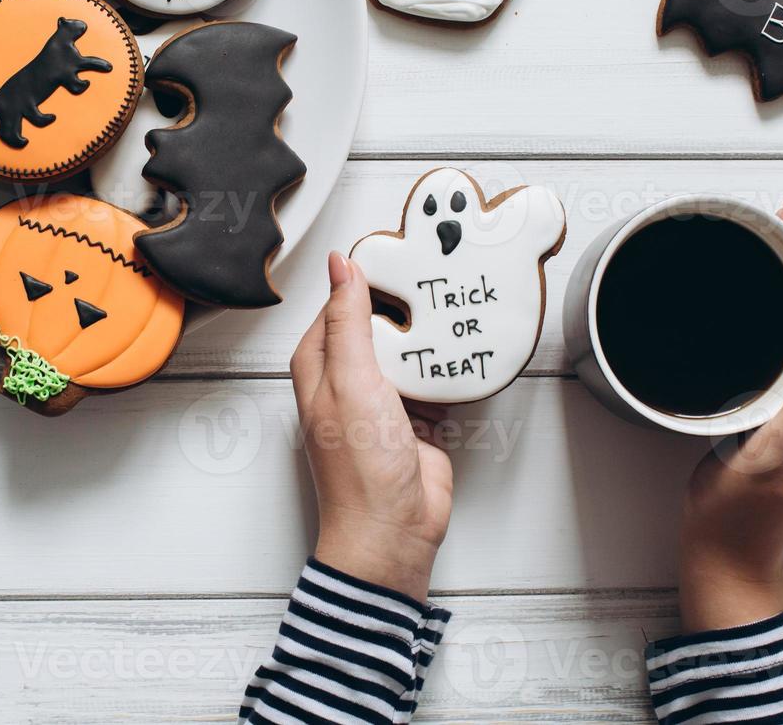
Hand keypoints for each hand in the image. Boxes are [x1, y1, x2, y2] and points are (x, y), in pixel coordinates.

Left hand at [290, 251, 453, 601]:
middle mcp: (347, 380)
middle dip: (405, 305)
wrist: (393, 531)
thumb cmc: (359, 468)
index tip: (400, 251)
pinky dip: (448, 371)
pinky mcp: (415, 421)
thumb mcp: (351, 379)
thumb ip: (348, 320)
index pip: (340, 303)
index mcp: (319, 365)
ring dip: (430, 339)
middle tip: (435, 274)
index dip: (368, 277)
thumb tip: (340, 265)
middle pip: (378, 324)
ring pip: (409, 352)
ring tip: (454, 308)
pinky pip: (433, 382)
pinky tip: (463, 355)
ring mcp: (382, 401)